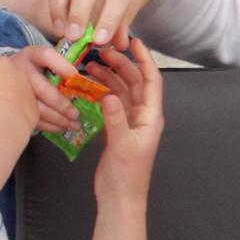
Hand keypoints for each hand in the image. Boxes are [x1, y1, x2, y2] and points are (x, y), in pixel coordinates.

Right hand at [9, 46, 81, 132]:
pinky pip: (32, 118)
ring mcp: (14, 89)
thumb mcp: (46, 60)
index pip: (46, 56)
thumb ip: (62, 65)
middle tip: (76, 114)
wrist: (6, 77)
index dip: (63, 67)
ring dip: (57, 118)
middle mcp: (20, 70)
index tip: (77, 78)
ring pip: (36, 107)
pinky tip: (61, 127)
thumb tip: (84, 81)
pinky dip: (49, 125)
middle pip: (42, 89)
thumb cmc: (37, 68)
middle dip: (61, 103)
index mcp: (32, 54)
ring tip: (73, 124)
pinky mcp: (13, 106)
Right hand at [90, 40, 163, 209]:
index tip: (134, 42)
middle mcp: (143, 116)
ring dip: (109, 77)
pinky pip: (111, 104)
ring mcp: (130, 122)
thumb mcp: (121, 145)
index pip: (151, 81)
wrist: (120, 198)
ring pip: (121, 92)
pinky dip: (101, 92)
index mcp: (150, 117)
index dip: (144, 60)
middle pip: (134, 82)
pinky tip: (88, 86)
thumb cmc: (126, 174)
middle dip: (121, 65)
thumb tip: (108, 95)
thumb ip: (115, 119)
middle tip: (101, 52)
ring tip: (91, 65)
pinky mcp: (117, 129)